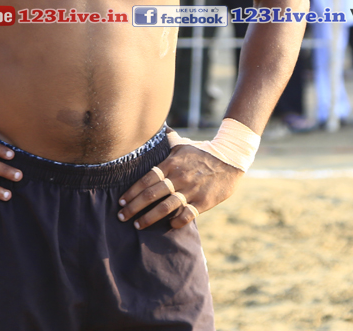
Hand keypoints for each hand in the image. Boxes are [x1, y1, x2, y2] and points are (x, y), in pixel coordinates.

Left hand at [117, 144, 243, 229]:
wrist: (231, 158)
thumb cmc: (203, 151)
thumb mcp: (182, 144)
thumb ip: (166, 140)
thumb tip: (153, 128)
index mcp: (171, 164)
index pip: (146, 179)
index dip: (132, 192)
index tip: (121, 202)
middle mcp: (179, 177)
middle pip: (151, 195)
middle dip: (134, 207)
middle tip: (121, 217)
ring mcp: (191, 190)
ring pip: (165, 207)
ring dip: (149, 218)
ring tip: (138, 225)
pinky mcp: (204, 201)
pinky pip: (187, 215)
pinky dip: (176, 222)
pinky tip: (169, 226)